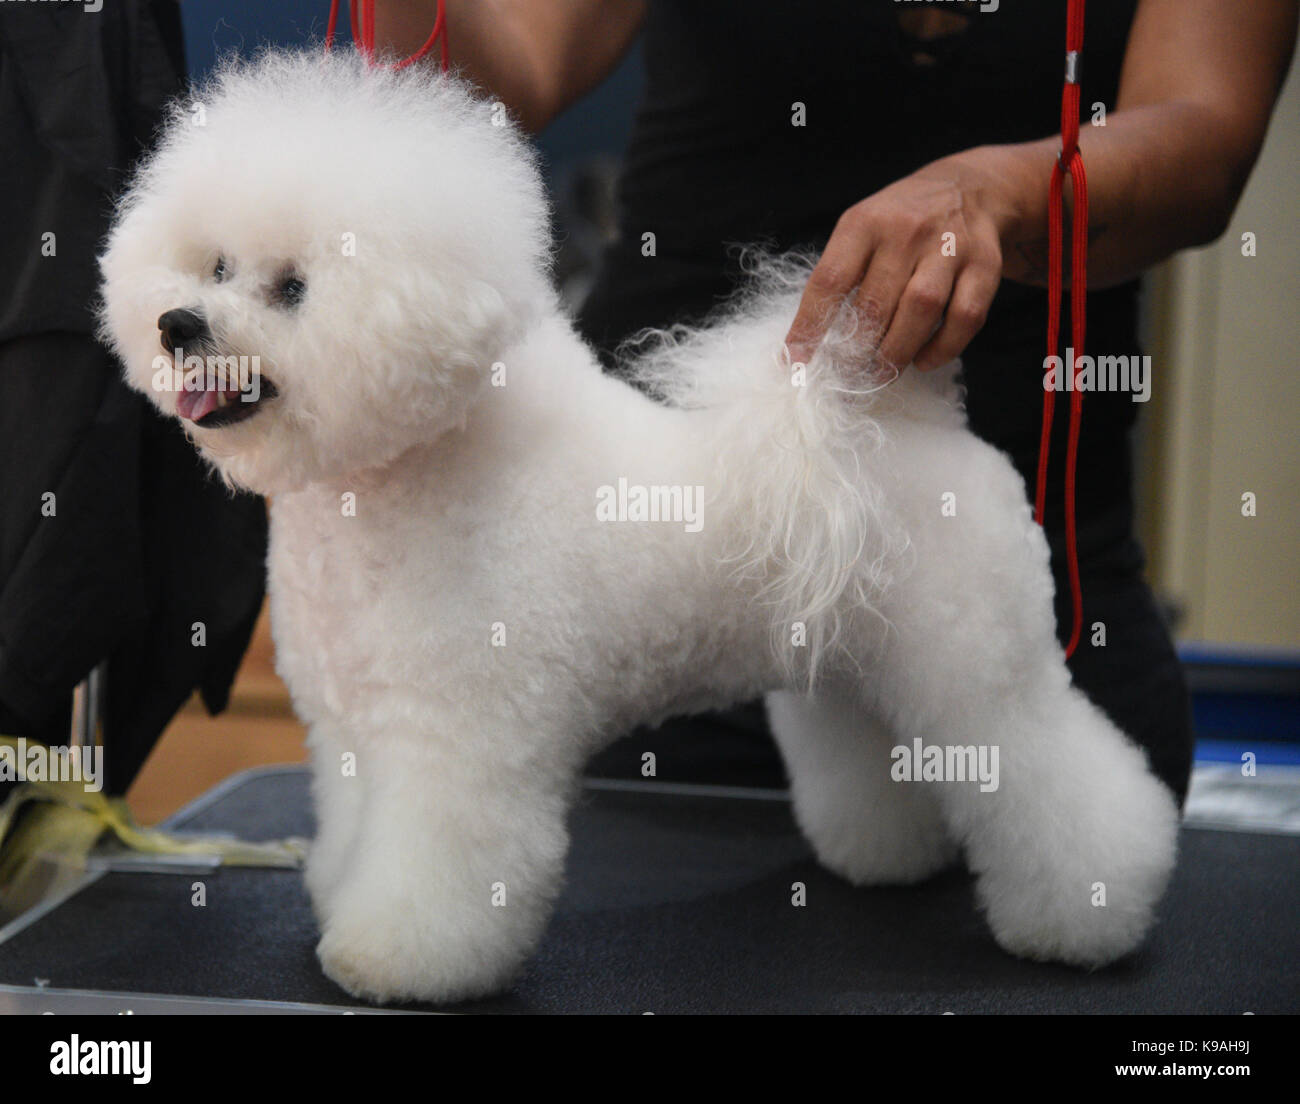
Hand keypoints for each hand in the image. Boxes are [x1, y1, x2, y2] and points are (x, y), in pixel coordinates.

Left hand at [785, 149, 1021, 372]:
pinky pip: (965, 317)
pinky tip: (923, 361)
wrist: (970, 188)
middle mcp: (907, 230)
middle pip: (875, 303)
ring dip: (896, 353)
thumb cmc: (900, 223)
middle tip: (844, 379)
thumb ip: (839, 277)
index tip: (797, 362)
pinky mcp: (985, 265)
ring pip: (920, 310)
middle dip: (855, 352)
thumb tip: (807, 342)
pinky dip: (943, 348)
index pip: (829, 280)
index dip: (809, 326)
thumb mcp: (861, 231)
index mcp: (865, 222)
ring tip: (879, 375)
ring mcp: (949, 246)